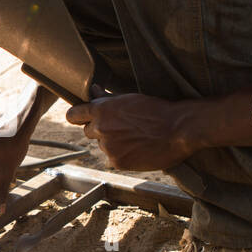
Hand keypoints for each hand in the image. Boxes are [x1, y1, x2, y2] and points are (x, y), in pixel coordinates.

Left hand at [65, 93, 203, 170]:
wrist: (179, 130)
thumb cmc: (157, 110)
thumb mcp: (130, 99)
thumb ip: (107, 98)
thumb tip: (93, 90)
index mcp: (102, 109)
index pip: (73, 115)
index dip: (78, 117)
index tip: (82, 118)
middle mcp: (101, 128)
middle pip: (88, 131)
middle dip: (100, 130)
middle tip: (122, 128)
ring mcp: (108, 146)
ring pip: (103, 145)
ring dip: (114, 143)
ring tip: (136, 138)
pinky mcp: (117, 162)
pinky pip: (113, 158)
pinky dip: (123, 155)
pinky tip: (139, 149)